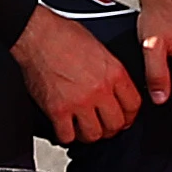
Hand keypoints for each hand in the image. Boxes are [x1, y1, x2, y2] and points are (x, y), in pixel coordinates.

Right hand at [18, 9, 145, 147]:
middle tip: (104, 125)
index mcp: (114, 73)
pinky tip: (66, 127)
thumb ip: (112, 72)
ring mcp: (78, 102)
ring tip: (85, 127)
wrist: (38, 35)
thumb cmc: (65, 36)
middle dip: (111, 128)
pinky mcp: (57, 110)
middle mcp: (100, 89)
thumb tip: (117, 89)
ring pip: (94, 134)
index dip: (129, 116)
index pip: (133, 106)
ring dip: (90, 134)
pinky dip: (67, 135)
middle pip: (116, 124)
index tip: (124, 118)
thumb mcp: (101, 49)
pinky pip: (67, 136)